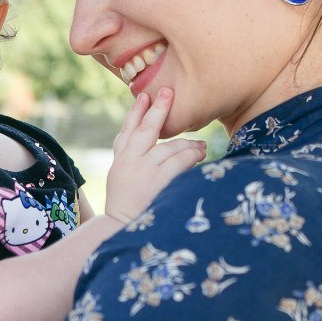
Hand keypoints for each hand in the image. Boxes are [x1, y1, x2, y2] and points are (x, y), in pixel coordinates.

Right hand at [104, 88, 205, 223]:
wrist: (120, 229)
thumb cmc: (125, 210)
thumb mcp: (121, 181)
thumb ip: (131, 163)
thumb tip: (153, 150)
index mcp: (121, 160)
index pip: (127, 131)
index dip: (135, 112)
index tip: (143, 96)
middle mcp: (130, 160)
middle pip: (147, 128)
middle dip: (158, 108)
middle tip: (168, 91)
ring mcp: (144, 168)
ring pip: (170, 146)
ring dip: (188, 144)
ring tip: (200, 146)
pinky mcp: (157, 179)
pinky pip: (180, 160)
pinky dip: (192, 155)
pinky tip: (201, 153)